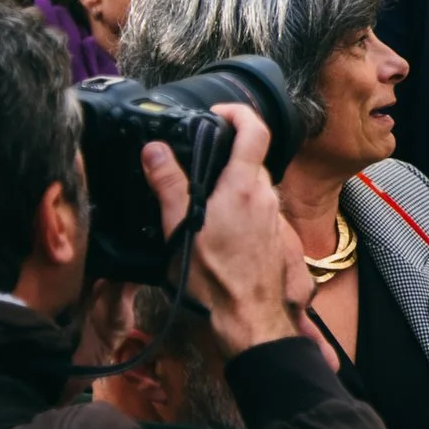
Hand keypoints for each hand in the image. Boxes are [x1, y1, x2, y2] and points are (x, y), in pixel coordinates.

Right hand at [141, 104, 311, 356]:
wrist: (248, 316)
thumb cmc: (215, 278)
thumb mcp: (179, 228)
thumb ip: (168, 185)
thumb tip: (154, 150)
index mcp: (244, 186)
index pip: (255, 130)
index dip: (238, 112)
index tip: (218, 112)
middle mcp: (265, 196)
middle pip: (252, 158)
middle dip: (227, 153)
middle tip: (199, 159)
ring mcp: (272, 216)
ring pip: (255, 184)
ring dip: (231, 182)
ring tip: (202, 197)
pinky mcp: (273, 234)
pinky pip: (258, 207)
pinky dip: (239, 205)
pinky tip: (217, 225)